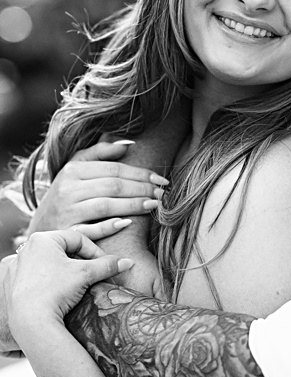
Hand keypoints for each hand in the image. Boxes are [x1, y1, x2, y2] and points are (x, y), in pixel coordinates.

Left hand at [5, 230, 131, 346]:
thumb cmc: (57, 290)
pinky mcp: (11, 282)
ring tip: (75, 285)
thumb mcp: (87, 274)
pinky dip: (48, 281)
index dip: (96, 251)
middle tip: (92, 275)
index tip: (104, 266)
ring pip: (48, 263)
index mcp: (43, 239)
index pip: (78, 239)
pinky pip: (34, 276)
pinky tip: (55, 293)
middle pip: (62, 250)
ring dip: (65, 271)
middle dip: (80, 262)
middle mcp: (26, 248)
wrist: (31, 320)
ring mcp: (16, 266)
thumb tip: (128, 262)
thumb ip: (108, 265)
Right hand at [26, 141, 167, 235]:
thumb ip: (99, 153)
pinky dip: (109, 227)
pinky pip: (90, 230)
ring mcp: (66, 212)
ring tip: (154, 205)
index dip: (141, 173)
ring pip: (105, 206)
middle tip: (162, 193)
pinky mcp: (66, 233)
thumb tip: (128, 144)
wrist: (42, 227)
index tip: (162, 179)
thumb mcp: (75, 169)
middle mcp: (67, 190)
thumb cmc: (66, 195)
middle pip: (113, 186)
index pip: (114, 169)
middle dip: (142, 189)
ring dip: (133, 205)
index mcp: (72, 170)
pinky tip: (127, 223)